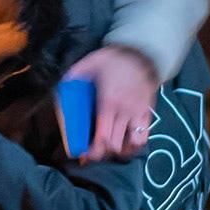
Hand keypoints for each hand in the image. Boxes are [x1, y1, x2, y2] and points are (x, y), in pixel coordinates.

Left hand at [65, 45, 159, 161]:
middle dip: (103, 153)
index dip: (94, 151)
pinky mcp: (148, 112)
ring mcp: (138, 114)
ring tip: (110, 149)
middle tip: (92, 153)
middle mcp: (125, 113)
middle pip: (116, 145)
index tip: (83, 155)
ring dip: (122, 150)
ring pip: (134, 144)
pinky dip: (135, 143)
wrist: (142, 54)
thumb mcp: (88, 64)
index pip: (103, 137)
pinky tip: (125, 142)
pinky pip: (145, 135)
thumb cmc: (113, 60)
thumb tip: (61, 86)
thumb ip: (74, 76)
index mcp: (108, 104)